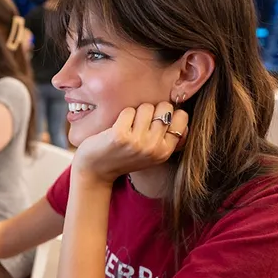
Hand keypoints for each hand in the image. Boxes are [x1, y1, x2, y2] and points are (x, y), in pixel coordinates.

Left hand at [73, 102, 188, 184]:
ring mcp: (138, 142)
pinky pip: (129, 111)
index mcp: (165, 151)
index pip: (182, 117)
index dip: (168, 113)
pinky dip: (122, 115)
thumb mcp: (151, 153)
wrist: (95, 170)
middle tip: (139, 124)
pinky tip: (117, 127)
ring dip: (136, 112)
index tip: (155, 120)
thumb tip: (180, 112)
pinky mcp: (120, 135)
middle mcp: (154, 148)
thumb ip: (166, 137)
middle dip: (152, 110)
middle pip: (165, 108)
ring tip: (128, 126)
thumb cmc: (123, 156)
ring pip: (147, 107)